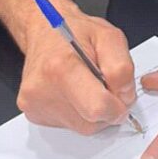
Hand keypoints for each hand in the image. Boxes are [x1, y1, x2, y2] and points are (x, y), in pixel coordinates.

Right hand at [15, 6, 135, 134]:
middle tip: (100, 84)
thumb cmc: (74, 31)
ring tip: (84, 85)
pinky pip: (70, 125)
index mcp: (61, 67)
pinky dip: (78, 112)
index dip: (116, 105)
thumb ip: (122, 68)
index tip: (117, 93)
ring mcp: (35, 104)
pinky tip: (72, 92)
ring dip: (91, 111)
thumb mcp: (108, 37)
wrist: (44, 31)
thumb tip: (124, 97)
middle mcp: (43, 88)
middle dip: (105, 109)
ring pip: (82, 127)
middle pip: (91, 123)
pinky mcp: (33, 113)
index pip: (98, 108)